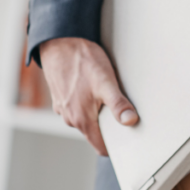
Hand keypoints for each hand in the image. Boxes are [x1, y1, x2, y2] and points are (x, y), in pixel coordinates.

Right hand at [39, 37, 137, 155]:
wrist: (59, 42)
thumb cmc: (82, 61)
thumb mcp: (106, 82)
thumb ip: (118, 104)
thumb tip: (130, 121)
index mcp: (81, 119)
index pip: (100, 147)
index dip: (115, 146)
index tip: (128, 139)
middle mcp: (70, 118)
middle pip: (94, 133)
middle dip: (108, 127)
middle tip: (123, 112)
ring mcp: (63, 108)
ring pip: (86, 119)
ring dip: (97, 112)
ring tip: (107, 95)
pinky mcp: (61, 98)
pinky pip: (77, 107)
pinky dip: (87, 102)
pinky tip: (93, 88)